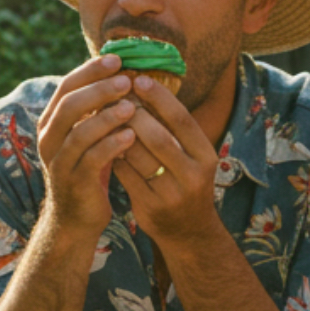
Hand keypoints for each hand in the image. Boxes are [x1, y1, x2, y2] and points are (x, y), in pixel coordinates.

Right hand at [34, 54, 139, 238]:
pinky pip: (90, 159)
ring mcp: (58, 162)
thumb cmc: (88, 169)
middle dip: (99, 89)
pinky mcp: (73, 182)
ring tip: (132, 106)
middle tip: (127, 80)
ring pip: (79, 132)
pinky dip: (111, 145)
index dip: (90, 70)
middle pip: (69, 105)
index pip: (66, 86)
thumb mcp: (87, 135)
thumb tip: (120, 71)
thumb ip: (95, 109)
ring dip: (106, 116)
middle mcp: (49, 139)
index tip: (117, 59)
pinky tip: (131, 136)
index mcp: (51, 122)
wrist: (76, 218)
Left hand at [114, 76, 219, 251]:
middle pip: (158, 137)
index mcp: (205, 156)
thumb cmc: (185, 181)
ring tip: (105, 114)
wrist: (189, 231)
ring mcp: (171, 193)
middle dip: (134, 114)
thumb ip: (174, 129)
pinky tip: (104, 142)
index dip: (160, 97)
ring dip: (118, 132)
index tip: (139, 79)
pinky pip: (125, 174)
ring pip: (137, 155)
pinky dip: (113, 154)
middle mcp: (193, 175)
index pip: (182, 120)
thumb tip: (145, 86)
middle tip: (114, 97)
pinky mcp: (150, 207)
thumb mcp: (191, 156)